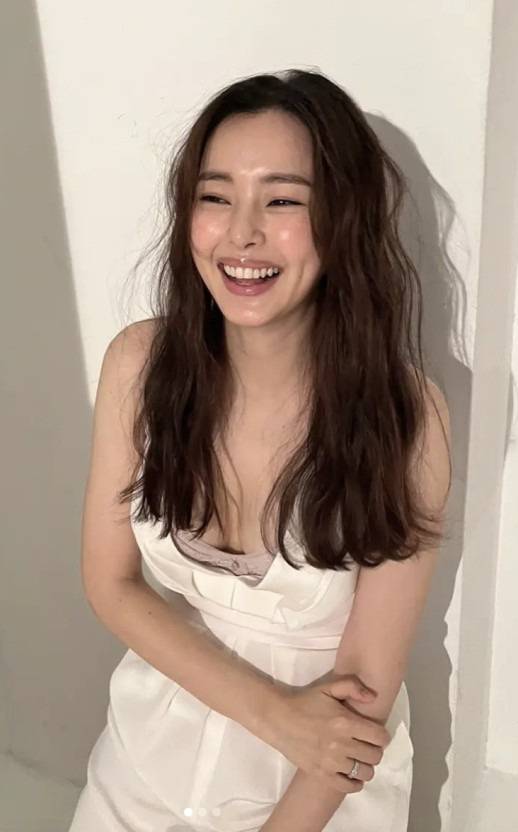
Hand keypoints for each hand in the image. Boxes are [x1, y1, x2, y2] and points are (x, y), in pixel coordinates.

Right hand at [267, 673, 390, 794]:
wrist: (278, 719)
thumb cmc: (305, 702)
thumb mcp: (328, 687)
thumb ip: (352, 686)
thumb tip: (373, 698)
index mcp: (345, 722)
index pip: (380, 737)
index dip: (381, 736)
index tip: (375, 734)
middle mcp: (341, 744)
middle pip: (375, 756)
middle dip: (375, 751)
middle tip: (367, 746)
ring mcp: (331, 762)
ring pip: (364, 772)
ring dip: (366, 766)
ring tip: (359, 759)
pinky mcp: (321, 774)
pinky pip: (348, 786)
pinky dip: (355, 783)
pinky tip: (352, 774)